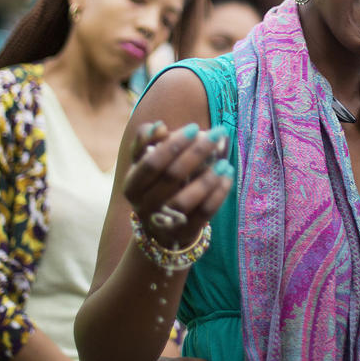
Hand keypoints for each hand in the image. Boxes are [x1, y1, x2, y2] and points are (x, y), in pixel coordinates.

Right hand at [123, 122, 231, 248]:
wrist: (160, 228)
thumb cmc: (155, 184)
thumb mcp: (144, 163)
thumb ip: (146, 141)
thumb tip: (159, 127)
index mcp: (131, 186)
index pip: (151, 163)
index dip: (173, 145)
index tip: (195, 128)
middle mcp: (144, 207)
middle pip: (171, 177)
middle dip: (197, 152)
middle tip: (218, 134)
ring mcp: (165, 223)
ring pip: (186, 199)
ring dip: (208, 178)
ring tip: (225, 161)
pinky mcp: (184, 233)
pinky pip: (204, 213)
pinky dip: (218, 194)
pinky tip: (228, 176)